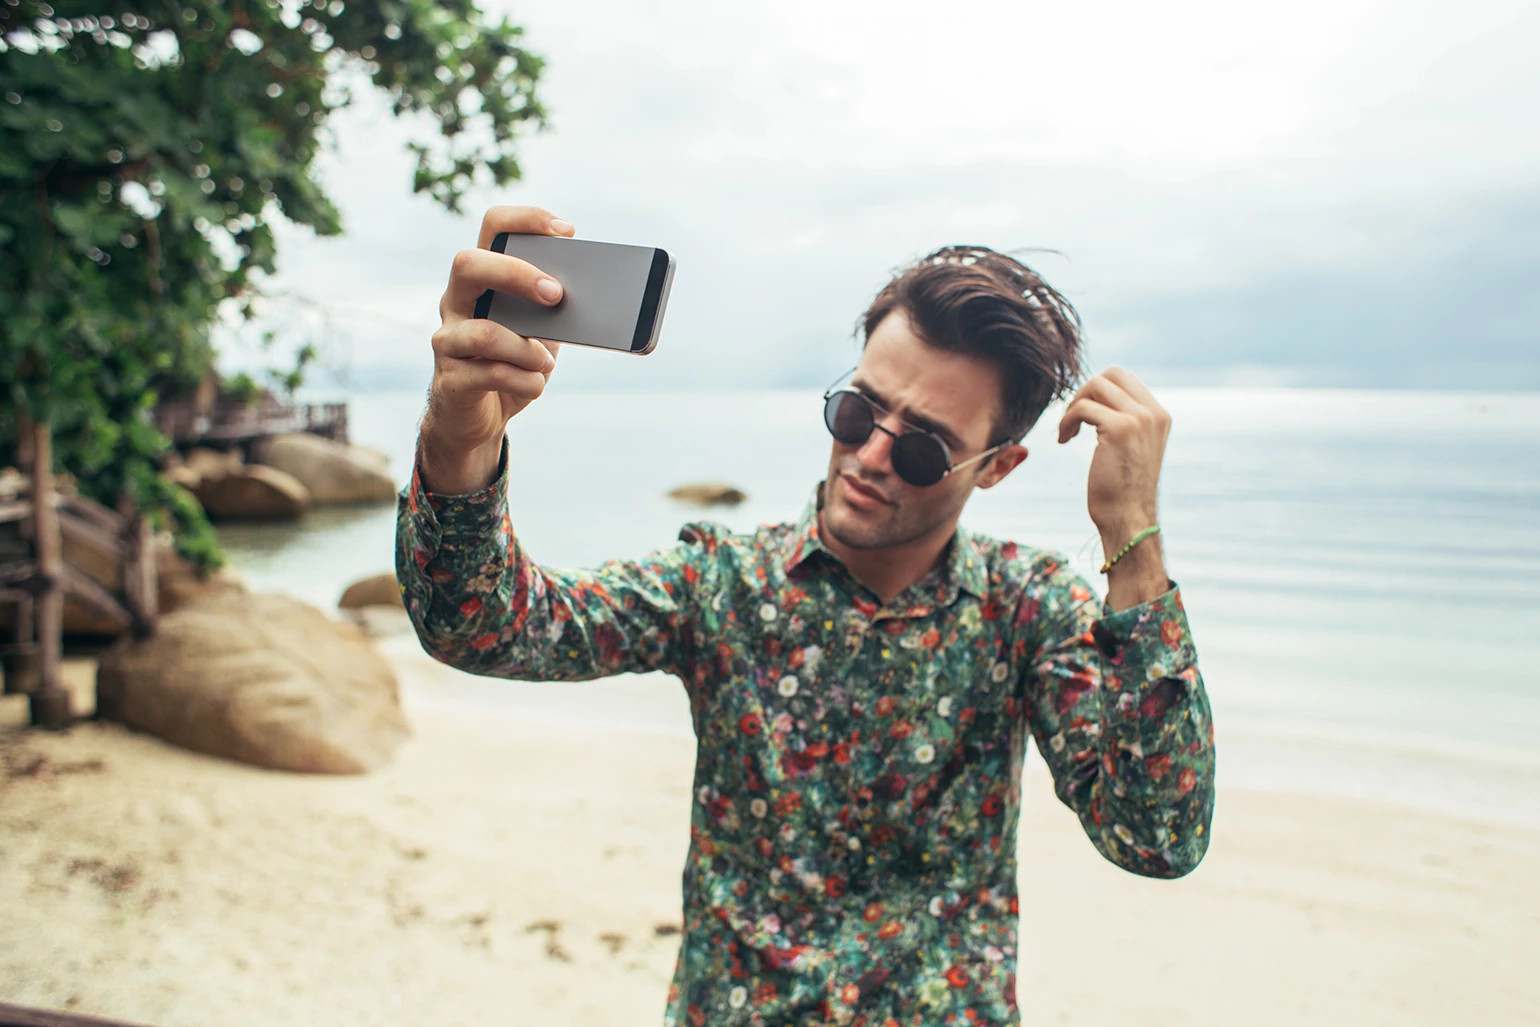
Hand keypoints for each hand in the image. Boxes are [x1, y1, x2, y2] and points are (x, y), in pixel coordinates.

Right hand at [419, 205, 574, 493]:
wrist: (479, 417)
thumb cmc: (514, 362)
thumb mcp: (540, 330)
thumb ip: (555, 309)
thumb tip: (598, 296)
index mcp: (482, 278)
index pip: (494, 226)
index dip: (527, 219)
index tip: (567, 231)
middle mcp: (455, 300)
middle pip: (469, 264)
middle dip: (517, 275)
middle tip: (556, 295)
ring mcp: (447, 340)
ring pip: (482, 333)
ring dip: (525, 348)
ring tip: (545, 361)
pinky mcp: (451, 380)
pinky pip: (489, 375)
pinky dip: (524, 382)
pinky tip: (535, 383)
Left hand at [1057, 367, 1172, 608]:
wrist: (1128, 520)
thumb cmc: (1122, 491)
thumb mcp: (1130, 449)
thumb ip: (1124, 422)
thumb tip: (1098, 399)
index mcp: (1159, 416)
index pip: (1125, 379)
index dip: (1098, 391)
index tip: (1085, 417)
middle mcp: (1154, 413)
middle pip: (1112, 374)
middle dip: (1086, 391)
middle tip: (1074, 418)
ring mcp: (1140, 419)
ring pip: (1096, 385)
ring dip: (1074, 405)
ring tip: (1067, 432)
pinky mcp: (1120, 429)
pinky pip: (1083, 407)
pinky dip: (1067, 420)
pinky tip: (1064, 440)